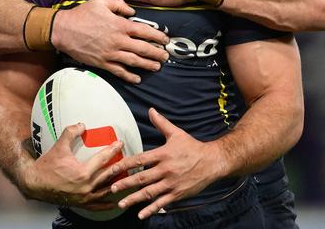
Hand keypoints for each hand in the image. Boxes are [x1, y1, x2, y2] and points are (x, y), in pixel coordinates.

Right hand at [24, 122, 124, 210]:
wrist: (35, 184)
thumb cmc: (47, 166)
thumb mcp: (59, 147)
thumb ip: (71, 133)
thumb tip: (82, 125)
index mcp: (83, 173)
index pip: (103, 159)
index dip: (113, 150)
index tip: (120, 143)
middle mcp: (86, 187)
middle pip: (109, 175)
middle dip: (120, 166)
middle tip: (129, 159)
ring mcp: (84, 197)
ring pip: (106, 191)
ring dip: (117, 184)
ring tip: (128, 178)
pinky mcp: (81, 204)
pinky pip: (98, 206)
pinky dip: (107, 204)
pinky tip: (115, 202)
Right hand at [51, 0, 168, 83]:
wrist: (63, 30)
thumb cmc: (82, 14)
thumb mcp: (101, 1)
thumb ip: (120, 4)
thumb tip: (132, 11)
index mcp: (120, 25)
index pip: (145, 31)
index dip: (157, 36)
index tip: (165, 39)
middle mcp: (118, 41)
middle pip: (143, 49)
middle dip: (157, 53)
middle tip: (165, 56)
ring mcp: (110, 54)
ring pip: (134, 61)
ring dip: (148, 65)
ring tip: (157, 66)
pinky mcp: (102, 63)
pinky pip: (119, 71)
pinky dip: (129, 76)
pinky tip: (137, 78)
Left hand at [105, 108, 219, 218]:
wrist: (212, 161)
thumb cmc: (192, 147)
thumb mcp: (176, 133)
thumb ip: (161, 123)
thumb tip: (151, 110)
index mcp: (163, 154)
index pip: (140, 159)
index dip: (125, 164)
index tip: (113, 168)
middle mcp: (165, 170)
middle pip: (141, 178)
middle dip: (125, 183)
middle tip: (111, 188)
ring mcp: (171, 183)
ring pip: (149, 192)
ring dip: (134, 199)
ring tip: (121, 204)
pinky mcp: (178, 194)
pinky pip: (162, 203)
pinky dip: (151, 210)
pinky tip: (140, 214)